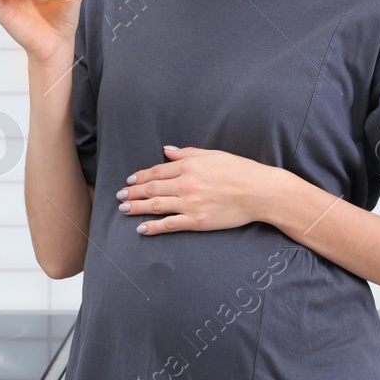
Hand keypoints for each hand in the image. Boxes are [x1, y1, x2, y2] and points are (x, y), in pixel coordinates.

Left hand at [116, 145, 292, 234]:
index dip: (140, 177)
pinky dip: (153, 227)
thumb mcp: (213, 154)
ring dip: (137, 207)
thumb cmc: (240, 170)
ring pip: (156, 205)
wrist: (260, 192)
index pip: (157, 171)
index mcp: (189, 165)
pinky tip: (141, 228)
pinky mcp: (197, 221)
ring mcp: (190, 204)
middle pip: (152, 188)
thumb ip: (186, 153)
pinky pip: (170, 225)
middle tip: (119, 196)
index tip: (130, 181)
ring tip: (123, 209)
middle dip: (133, 192)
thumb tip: (166, 151)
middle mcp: (186, 184)